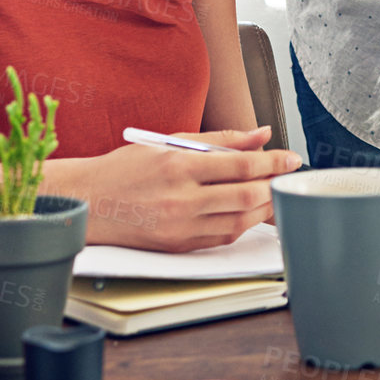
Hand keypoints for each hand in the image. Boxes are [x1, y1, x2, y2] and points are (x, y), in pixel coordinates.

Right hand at [75, 125, 301, 250]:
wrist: (87, 203)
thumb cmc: (125, 169)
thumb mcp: (169, 142)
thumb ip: (220, 139)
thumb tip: (260, 134)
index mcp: (179, 165)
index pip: (240, 165)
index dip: (272, 162)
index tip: (291, 158)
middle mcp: (180, 198)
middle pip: (245, 195)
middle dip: (274, 185)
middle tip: (287, 175)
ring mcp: (179, 226)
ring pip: (238, 220)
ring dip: (264, 207)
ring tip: (273, 192)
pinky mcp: (178, 246)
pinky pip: (221, 237)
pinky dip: (242, 224)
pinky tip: (249, 211)